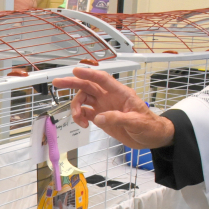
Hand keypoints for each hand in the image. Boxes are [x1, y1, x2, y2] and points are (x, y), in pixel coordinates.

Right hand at [52, 68, 174, 149]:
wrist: (151, 138)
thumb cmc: (149, 126)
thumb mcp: (136, 122)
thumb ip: (117, 118)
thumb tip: (98, 118)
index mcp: (120, 93)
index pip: (102, 79)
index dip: (88, 74)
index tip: (75, 71)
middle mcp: (109, 97)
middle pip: (87, 86)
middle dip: (72, 83)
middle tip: (57, 83)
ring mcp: (104, 107)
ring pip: (83, 100)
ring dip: (76, 108)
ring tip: (79, 121)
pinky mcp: (101, 118)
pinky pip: (85, 113)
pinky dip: (80, 117)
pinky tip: (83, 125)